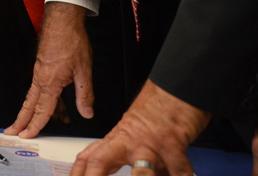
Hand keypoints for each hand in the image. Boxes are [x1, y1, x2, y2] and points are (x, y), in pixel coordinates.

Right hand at [7, 2, 92, 137]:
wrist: (63, 19)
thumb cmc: (72, 40)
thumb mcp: (84, 70)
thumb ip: (84, 94)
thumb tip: (87, 112)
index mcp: (50, 82)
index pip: (42, 110)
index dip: (36, 125)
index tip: (28, 135)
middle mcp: (41, 78)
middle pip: (29, 104)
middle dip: (20, 120)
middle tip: (11, 131)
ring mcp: (39, 71)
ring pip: (32, 96)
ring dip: (28, 110)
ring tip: (26, 122)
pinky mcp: (42, 65)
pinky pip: (38, 86)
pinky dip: (38, 98)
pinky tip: (45, 102)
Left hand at [70, 80, 209, 175]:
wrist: (174, 90)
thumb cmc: (155, 110)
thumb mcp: (131, 132)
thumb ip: (123, 156)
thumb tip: (118, 171)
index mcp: (118, 140)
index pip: (89, 156)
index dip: (78, 171)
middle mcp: (130, 143)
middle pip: (101, 161)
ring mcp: (150, 145)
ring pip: (142, 171)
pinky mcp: (173, 145)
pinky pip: (179, 169)